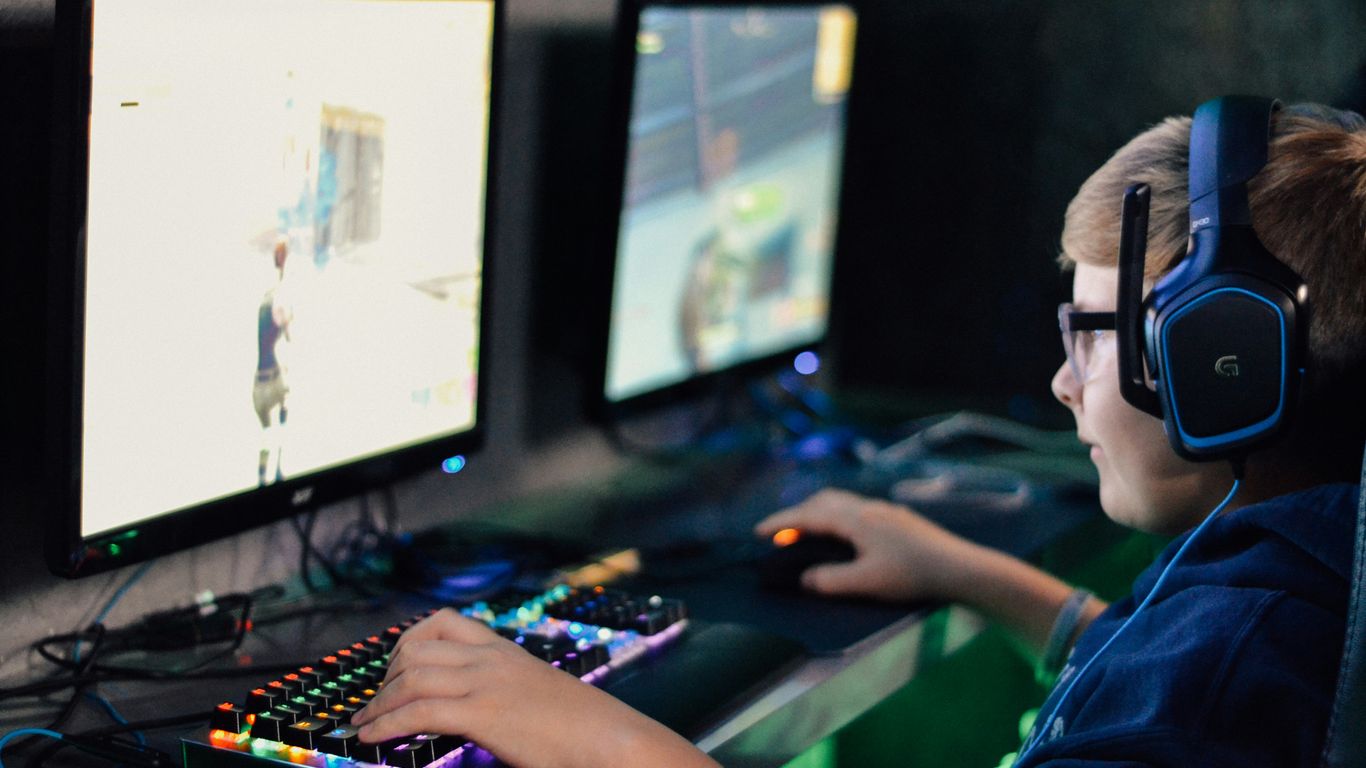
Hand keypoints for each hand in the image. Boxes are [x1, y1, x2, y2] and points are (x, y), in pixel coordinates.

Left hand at [351, 609, 715, 767]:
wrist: (611, 739)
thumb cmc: (580, 728)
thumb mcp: (536, 694)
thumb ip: (503, 690)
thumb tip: (475, 710)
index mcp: (504, 649)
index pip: (441, 622)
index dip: (405, 644)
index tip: (392, 671)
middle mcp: (491, 657)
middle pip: (415, 648)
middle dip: (384, 678)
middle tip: (372, 706)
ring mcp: (487, 682)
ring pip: (411, 677)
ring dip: (377, 704)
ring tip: (362, 726)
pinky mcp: (484, 712)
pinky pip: (419, 710)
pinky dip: (386, 724)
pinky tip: (373, 739)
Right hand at [754, 488, 980, 602]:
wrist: (959, 567)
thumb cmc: (913, 574)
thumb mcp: (867, 582)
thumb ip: (831, 581)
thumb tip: (805, 579)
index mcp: (856, 519)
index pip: (809, 516)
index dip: (781, 523)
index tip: (758, 532)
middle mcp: (868, 508)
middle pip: (823, 501)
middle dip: (797, 514)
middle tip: (779, 534)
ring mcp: (885, 511)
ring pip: (841, 503)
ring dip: (818, 514)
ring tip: (806, 532)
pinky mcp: (898, 519)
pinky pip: (856, 510)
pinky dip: (836, 517)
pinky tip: (844, 535)